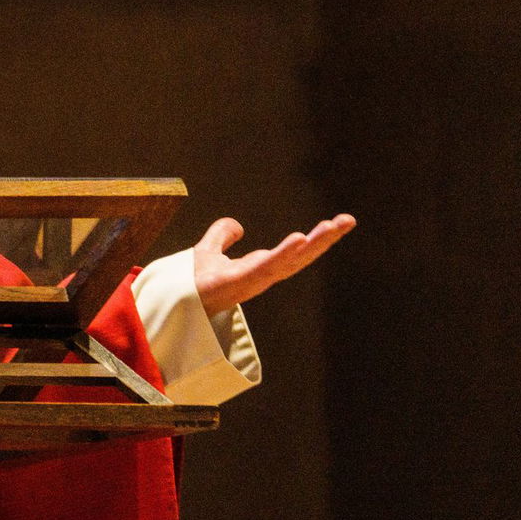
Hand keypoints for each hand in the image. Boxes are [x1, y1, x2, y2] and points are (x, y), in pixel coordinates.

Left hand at [191, 213, 355, 315]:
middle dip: (325, 239)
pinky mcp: (238, 282)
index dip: (316, 238)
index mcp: (259, 267)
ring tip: (334, 226)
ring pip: (290, 260)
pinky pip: (266, 267)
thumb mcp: (208, 250)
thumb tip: (238, 225)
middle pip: (301, 255)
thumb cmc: (191, 283)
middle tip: (348, 220)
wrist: (172, 299)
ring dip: (314, 244)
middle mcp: (261, 275)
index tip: (337, 222)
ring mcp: (252, 280)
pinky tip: (300, 239)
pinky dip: (283, 254)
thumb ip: (221, 236)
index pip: (294, 251)